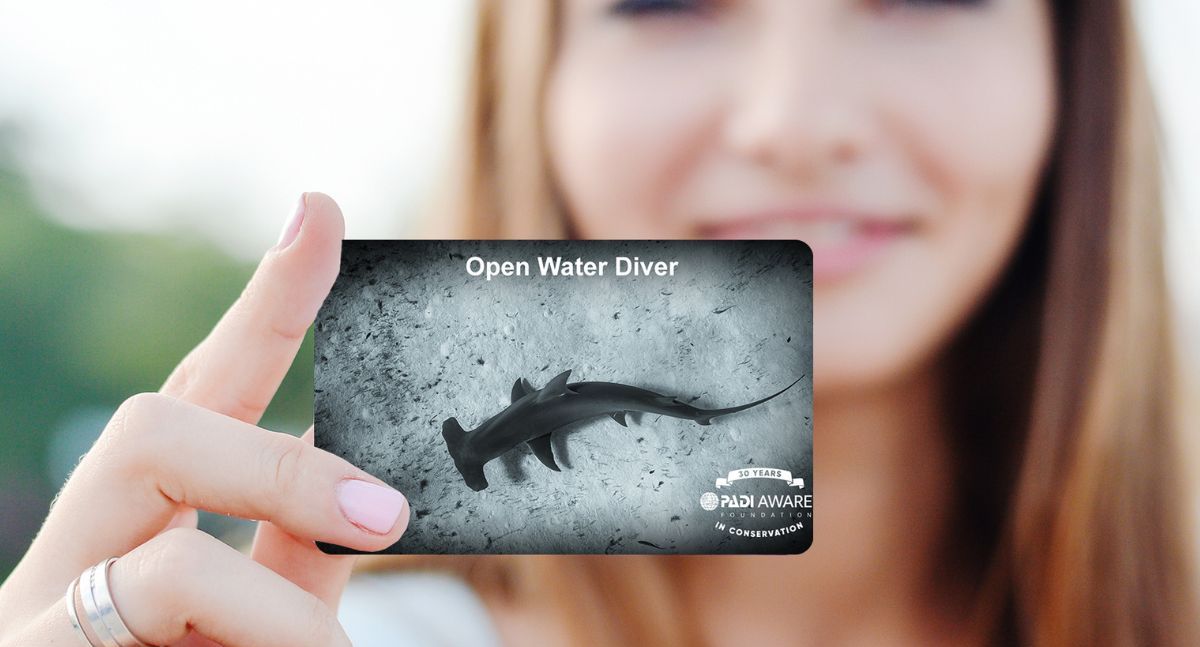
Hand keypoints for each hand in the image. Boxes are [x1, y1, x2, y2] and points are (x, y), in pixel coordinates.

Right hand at [0, 193, 406, 645]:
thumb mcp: (260, 613)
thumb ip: (297, 546)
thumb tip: (372, 485)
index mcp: (144, 516)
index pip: (205, 386)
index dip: (266, 299)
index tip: (320, 211)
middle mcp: (79, 547)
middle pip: (154, 429)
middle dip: (282, 468)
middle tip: (385, 515)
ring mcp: (45, 616)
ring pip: (169, 566)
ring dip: (277, 618)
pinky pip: (158, 627)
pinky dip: (270, 644)